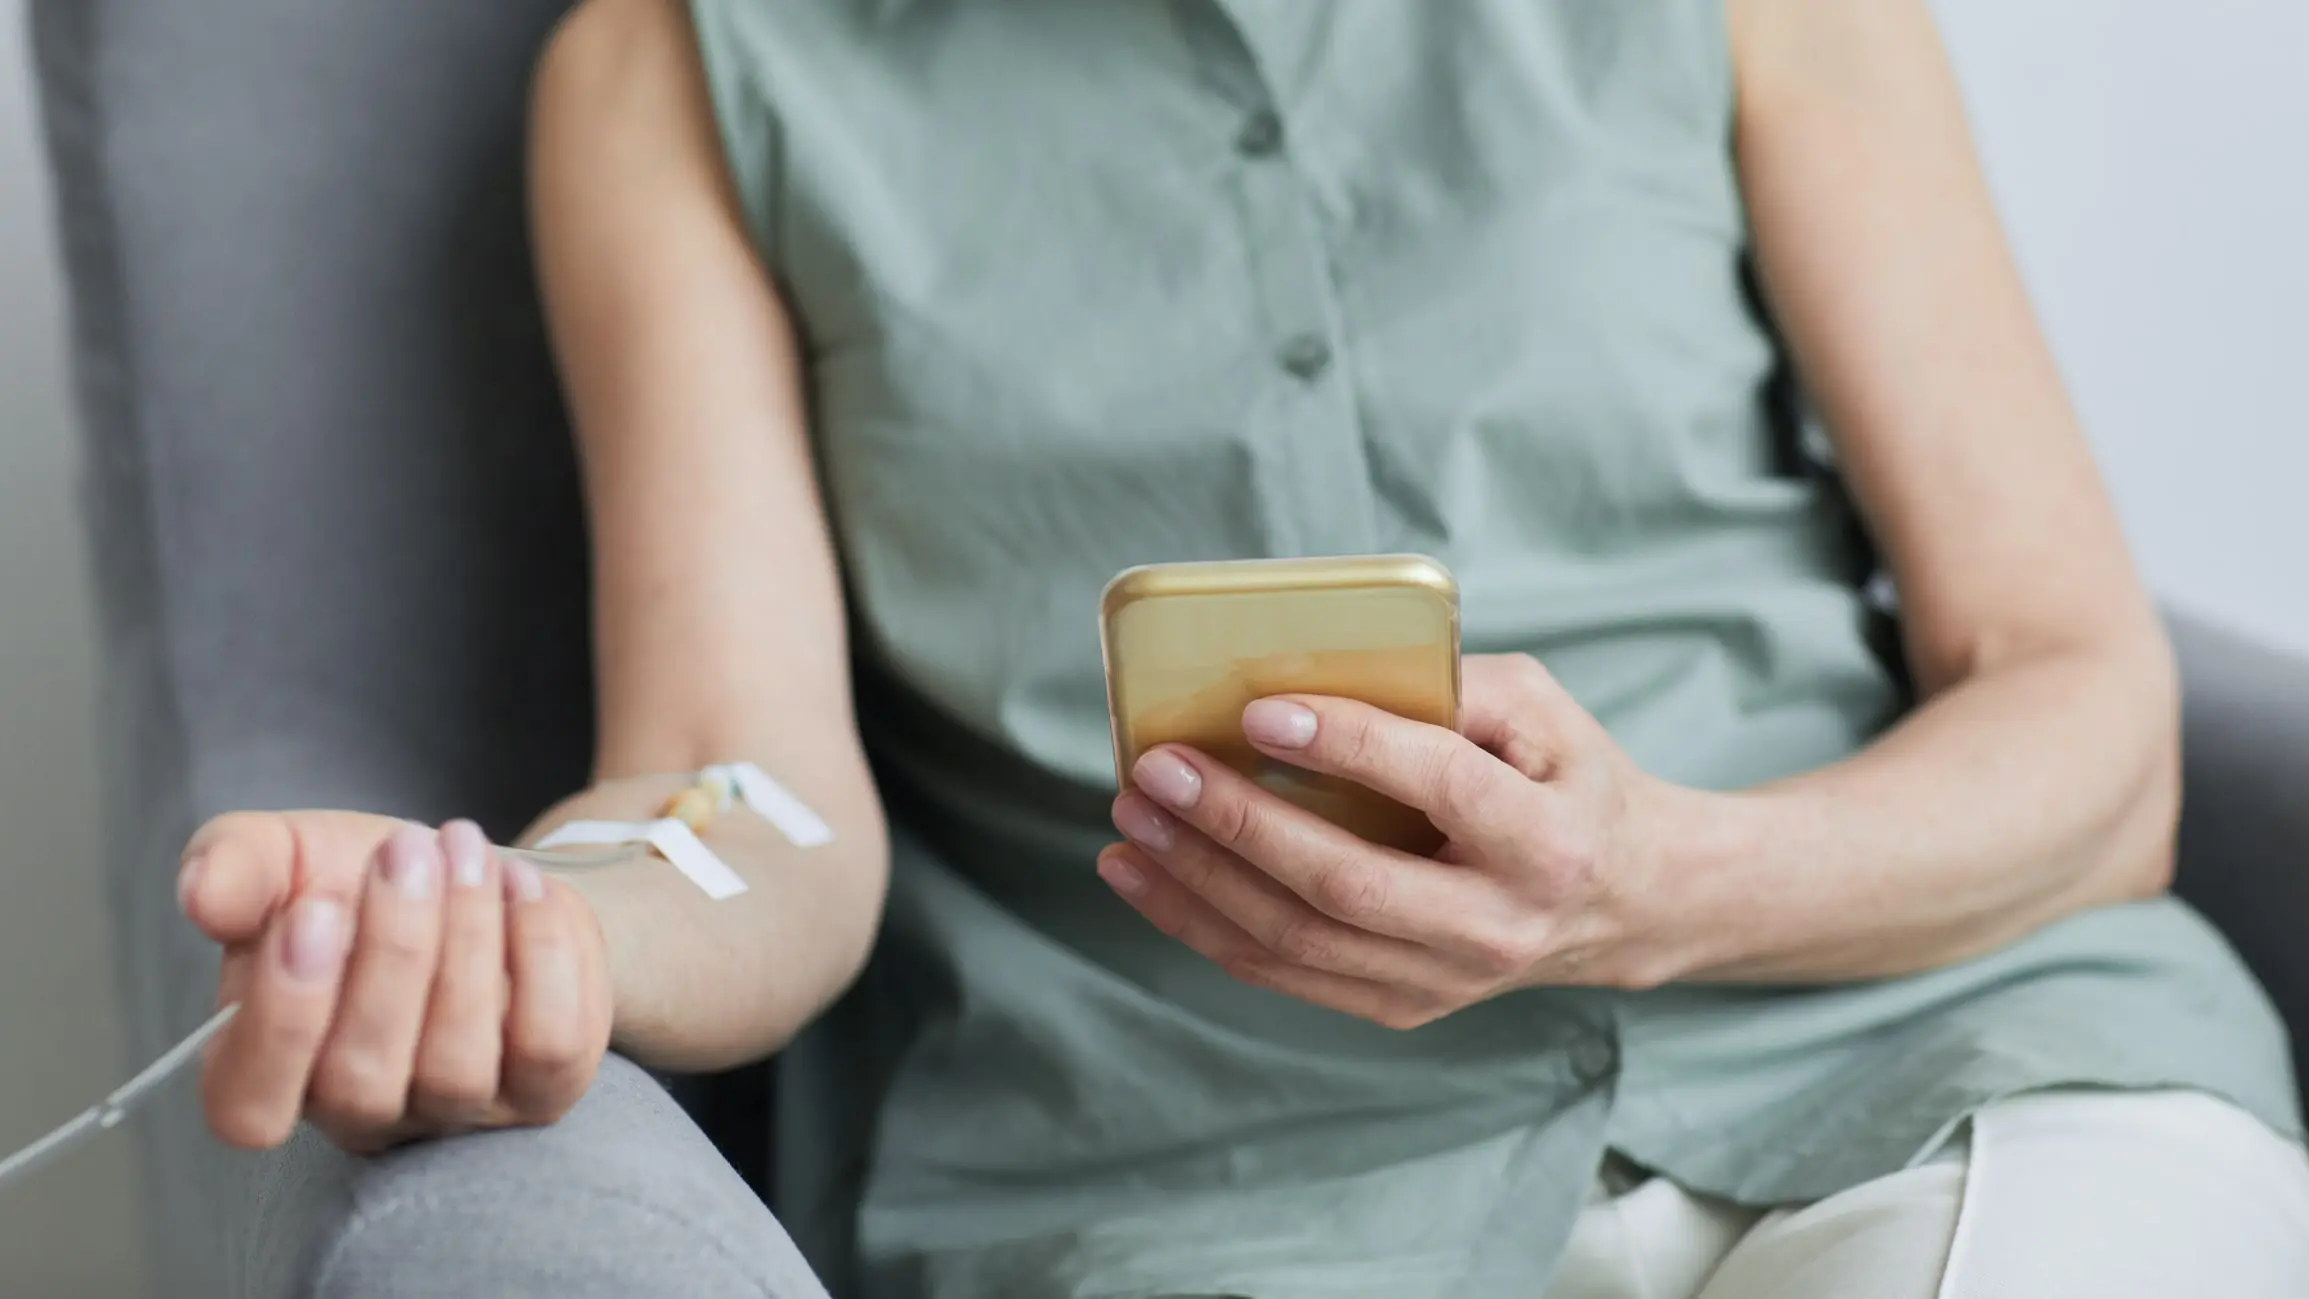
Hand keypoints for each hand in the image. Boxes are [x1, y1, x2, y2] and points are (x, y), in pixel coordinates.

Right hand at [178, 812, 612, 1152]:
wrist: (473, 872)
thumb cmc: (356, 881)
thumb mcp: (285, 857)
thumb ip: (235, 868)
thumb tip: (199, 894)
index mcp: (265, 1073)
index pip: (249, 1106)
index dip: (282, 1020)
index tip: (315, 910)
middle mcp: (361, 1113)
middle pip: (362, 1080)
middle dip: (391, 951)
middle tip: (409, 848)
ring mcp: (456, 1111)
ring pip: (458, 1062)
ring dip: (467, 937)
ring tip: (464, 849)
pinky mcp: (543, 1088)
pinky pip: (549, 1043)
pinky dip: (540, 952)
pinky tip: (523, 887)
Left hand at [1100, 654, 1703, 1028]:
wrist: (1626, 902)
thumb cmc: (1567, 781)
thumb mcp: (1543, 710)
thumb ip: (1452, 683)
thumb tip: (1325, 665)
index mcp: (1546, 840)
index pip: (1437, 787)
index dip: (1346, 745)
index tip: (1260, 708)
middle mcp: (1497, 924)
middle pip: (1345, 883)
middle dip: (1237, 823)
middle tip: (1157, 768)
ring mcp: (1446, 979)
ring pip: (1299, 940)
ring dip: (1197, 882)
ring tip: (1131, 820)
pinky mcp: (1402, 1005)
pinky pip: (1285, 973)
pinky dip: (1204, 926)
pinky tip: (1147, 878)